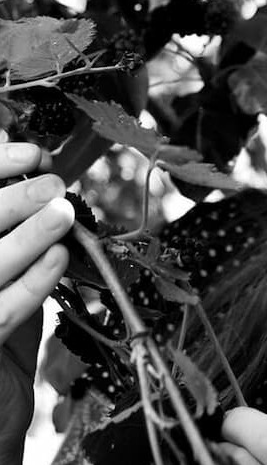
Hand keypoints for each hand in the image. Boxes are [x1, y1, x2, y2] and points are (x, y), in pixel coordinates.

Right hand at [0, 131, 74, 464]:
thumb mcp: (1, 254)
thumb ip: (8, 216)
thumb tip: (35, 163)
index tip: (33, 153)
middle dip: (13, 200)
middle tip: (53, 185)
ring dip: (28, 235)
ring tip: (62, 213)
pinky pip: (3, 310)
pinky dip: (34, 282)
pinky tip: (59, 257)